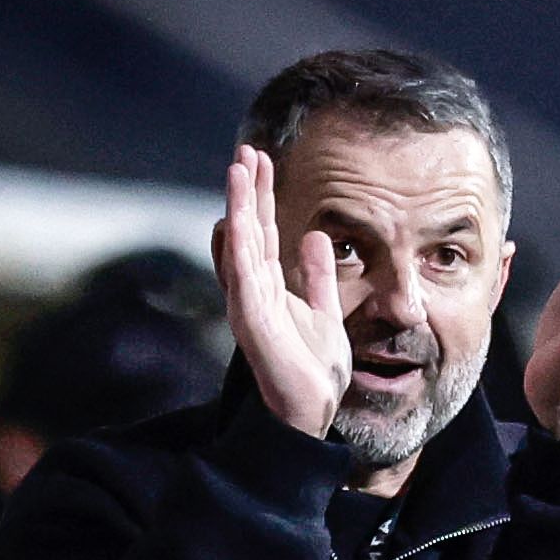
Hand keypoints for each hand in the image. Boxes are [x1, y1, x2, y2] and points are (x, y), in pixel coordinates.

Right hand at [217, 145, 350, 437]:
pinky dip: (237, 245)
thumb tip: (318, 237)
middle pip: (249, 229)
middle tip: (247, 150)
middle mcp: (254, 289)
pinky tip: (235, 216)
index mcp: (271, 286)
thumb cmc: (314, 368)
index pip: (265, 231)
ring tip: (238, 168)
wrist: (312, 409)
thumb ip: (317, 276)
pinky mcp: (249, 320)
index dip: (263, 196)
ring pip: (240, 244)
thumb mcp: (324, 311)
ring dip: (238, 207)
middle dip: (248, 190)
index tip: (264, 161)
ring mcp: (249, 303)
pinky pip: (241, 275)